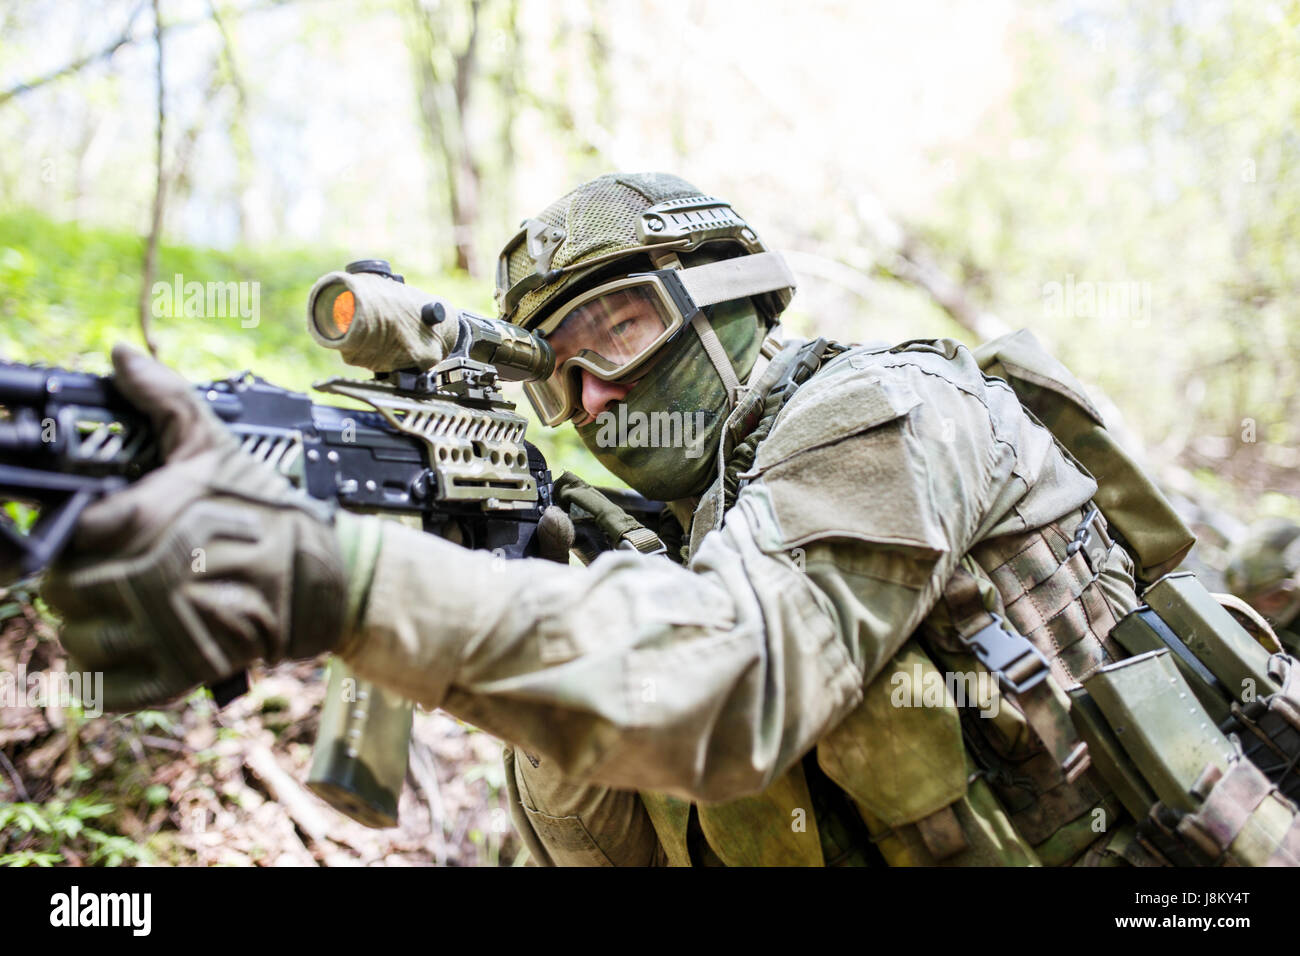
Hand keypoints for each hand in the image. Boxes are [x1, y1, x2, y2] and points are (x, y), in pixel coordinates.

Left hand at [41, 344, 351, 710]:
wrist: (330, 579)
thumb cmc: (271, 513)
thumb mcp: (218, 448)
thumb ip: (165, 399)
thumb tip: (121, 356)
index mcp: (149, 520)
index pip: (68, 532)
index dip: (74, 531)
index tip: (90, 531)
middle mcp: (149, 578)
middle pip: (63, 588)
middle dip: (77, 578)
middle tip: (102, 569)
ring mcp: (162, 631)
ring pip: (77, 639)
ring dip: (86, 626)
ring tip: (114, 609)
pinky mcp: (178, 674)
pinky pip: (106, 688)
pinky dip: (105, 675)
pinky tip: (125, 648)